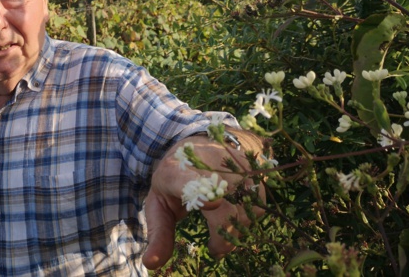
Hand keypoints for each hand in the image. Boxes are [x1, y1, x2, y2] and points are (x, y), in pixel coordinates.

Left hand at [142, 130, 265, 269]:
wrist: (196, 144)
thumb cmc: (174, 180)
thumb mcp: (159, 204)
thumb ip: (158, 234)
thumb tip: (151, 264)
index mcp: (177, 174)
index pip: (190, 183)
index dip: (204, 193)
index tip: (212, 204)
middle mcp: (208, 166)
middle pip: (225, 211)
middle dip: (222, 238)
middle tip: (214, 247)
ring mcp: (233, 166)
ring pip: (245, 212)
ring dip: (237, 229)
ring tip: (223, 228)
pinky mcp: (252, 169)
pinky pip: (258, 206)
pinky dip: (249, 218)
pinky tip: (236, 214)